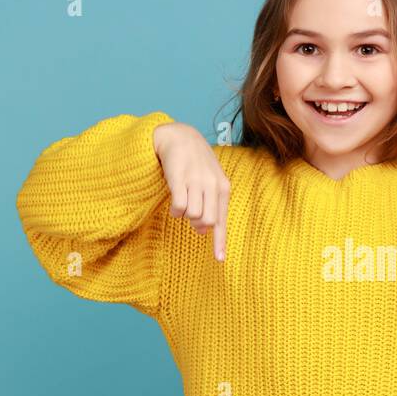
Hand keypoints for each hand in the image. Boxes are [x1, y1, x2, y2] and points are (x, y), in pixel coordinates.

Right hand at [153, 122, 229, 260]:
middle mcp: (212, 184)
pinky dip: (175, 211)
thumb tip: (204, 230)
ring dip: (184, 216)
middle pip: (207, 221)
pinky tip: (174, 204)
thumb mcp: (210, 182)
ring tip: (181, 204)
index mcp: (223, 187)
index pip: (222, 219)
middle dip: (197, 225)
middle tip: (190, 217)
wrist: (179, 136)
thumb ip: (210, 204)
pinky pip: (179, 207)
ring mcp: (196, 181)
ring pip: (193, 215)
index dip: (220, 241)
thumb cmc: (196, 163)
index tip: (219, 259)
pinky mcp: (179, 178)